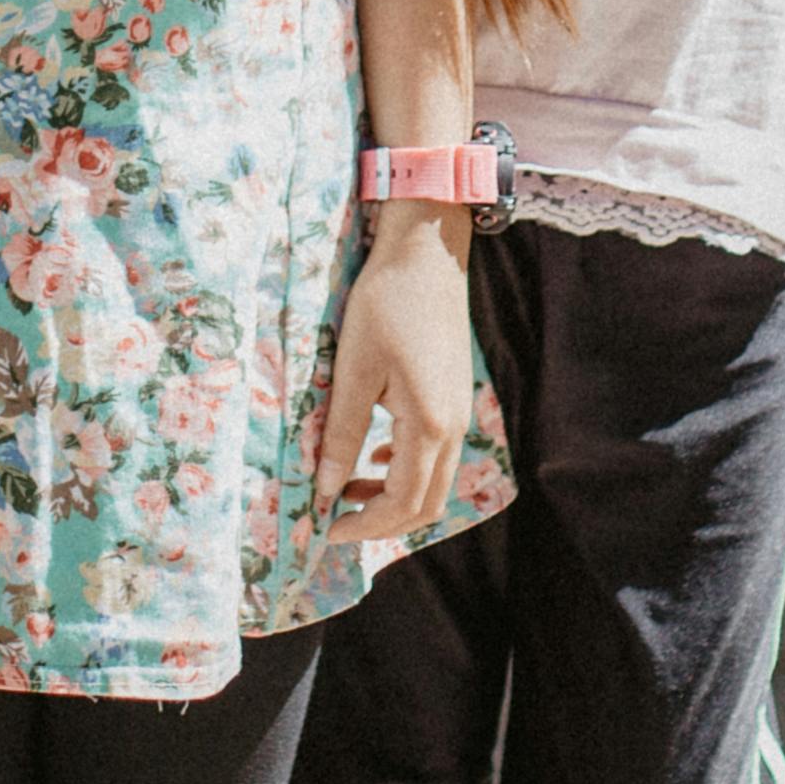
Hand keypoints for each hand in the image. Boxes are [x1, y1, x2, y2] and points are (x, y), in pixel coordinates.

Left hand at [310, 211, 472, 547]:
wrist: (427, 253)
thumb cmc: (385, 305)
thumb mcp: (353, 371)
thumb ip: (342, 435)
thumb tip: (325, 490)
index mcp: (429, 426)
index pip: (403, 504)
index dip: (364, 526)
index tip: (325, 530)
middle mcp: (453, 428)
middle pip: (425, 504)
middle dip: (380, 521)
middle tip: (335, 519)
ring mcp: (459, 412)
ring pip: (433, 482)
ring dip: (392, 495)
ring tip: (346, 487)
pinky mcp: (454, 397)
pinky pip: (436, 455)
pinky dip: (405, 469)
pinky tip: (374, 455)